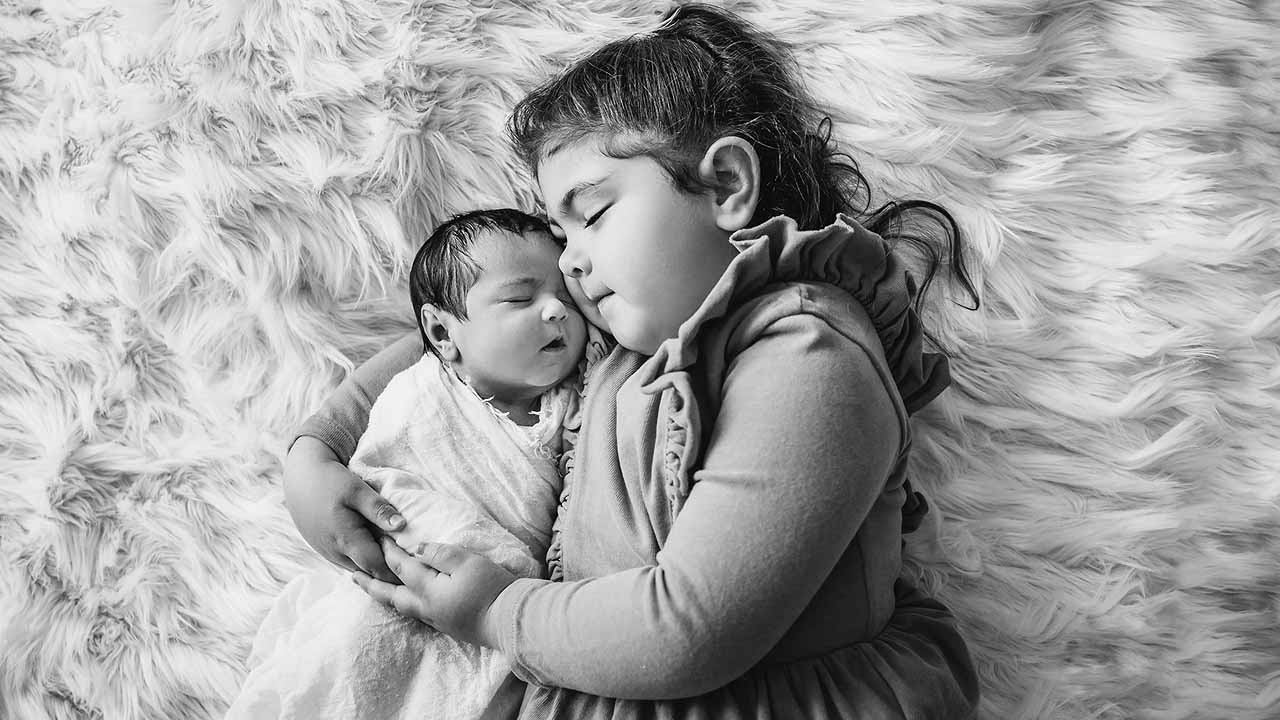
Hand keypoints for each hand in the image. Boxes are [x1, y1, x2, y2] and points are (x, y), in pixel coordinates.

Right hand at [283, 436, 405, 582]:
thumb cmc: (330, 481)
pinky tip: (380, 550)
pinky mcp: (327, 551)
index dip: (398, 570)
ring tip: (401, 558)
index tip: (418, 565)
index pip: (377, 568)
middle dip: (391, 573)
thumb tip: (402, 526)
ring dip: (378, 568)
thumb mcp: (357, 490)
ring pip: (360, 571)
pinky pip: (351, 563)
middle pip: (370, 574)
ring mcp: (330, 554)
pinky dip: (366, 561)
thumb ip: (379, 509)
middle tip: (415, 565)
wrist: (300, 478)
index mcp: (346, 539)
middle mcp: (336, 553)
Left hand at [353, 537, 516, 647]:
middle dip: (371, 583)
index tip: (377, 537)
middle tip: (353, 575)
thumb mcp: (467, 562)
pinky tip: (405, 599)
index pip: (401, 566)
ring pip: (401, 606)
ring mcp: (434, 619)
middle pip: (390, 594)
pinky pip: (414, 612)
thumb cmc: (491, 587)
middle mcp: (425, 607)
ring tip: (374, 587)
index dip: (389, 550)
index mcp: (428, 589)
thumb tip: (416, 549)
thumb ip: (439, 554)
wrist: (510, 619)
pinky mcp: (445, 625)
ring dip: (384, 595)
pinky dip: (401, 603)